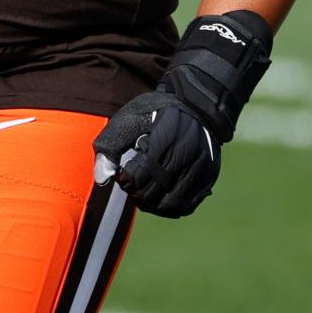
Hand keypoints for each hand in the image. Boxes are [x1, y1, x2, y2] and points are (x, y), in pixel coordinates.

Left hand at [92, 92, 219, 218]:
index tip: (123, 173)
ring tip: (143, 193)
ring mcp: (201, 166)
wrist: (196, 104)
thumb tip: (102, 178)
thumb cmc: (157, 110)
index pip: (139, 177)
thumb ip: (111, 144)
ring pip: (171, 204)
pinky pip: (187, 205)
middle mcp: (186, 153)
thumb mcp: (130, 116)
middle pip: (154, 193)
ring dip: (152, 205)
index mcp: (164, 136)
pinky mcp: (209, 176)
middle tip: (131, 185)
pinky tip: (160, 198)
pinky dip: (170, 208)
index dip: (126, 180)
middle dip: (137, 193)